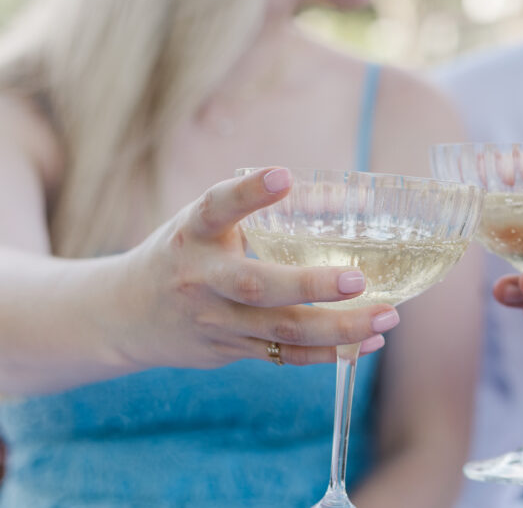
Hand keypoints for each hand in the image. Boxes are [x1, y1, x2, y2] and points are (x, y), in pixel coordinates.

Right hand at [113, 167, 398, 369]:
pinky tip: (369, 342)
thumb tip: (342, 197)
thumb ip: (260, 210)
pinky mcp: (229, 350)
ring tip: (387, 316)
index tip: (284, 177)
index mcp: (193, 234)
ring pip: (280, 330)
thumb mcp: (205, 222)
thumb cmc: (184, 253)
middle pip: (256, 286)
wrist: (124, 315)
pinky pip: (285, 356)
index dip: (249, 193)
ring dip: (339, 327)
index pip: (216, 207)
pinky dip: (329, 353)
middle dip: (309, 285)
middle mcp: (201, 278)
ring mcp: (215, 321)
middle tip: (357, 278)